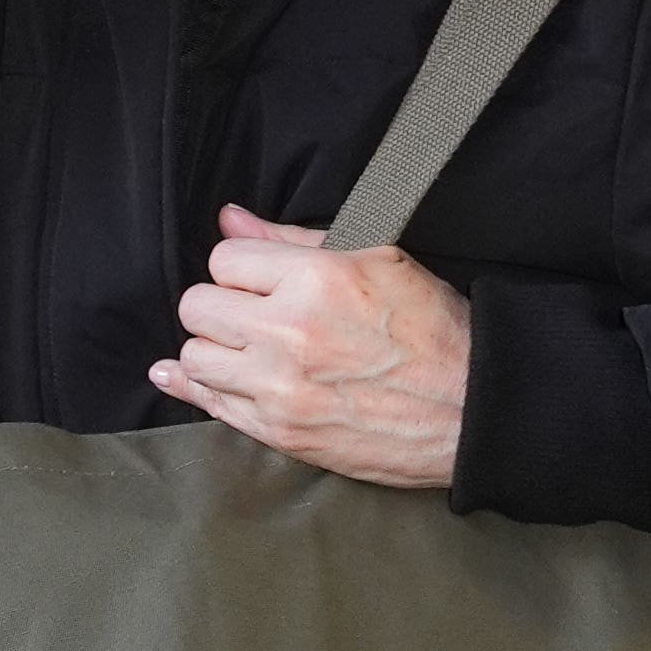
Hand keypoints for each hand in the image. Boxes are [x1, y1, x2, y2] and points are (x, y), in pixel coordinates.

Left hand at [150, 206, 470, 487]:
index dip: (244, 266)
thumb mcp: (377, 258)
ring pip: (195, 355)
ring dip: (213, 345)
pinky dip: (194, 387)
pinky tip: (180, 375)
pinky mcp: (281, 432)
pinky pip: (210, 404)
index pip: (226, 258)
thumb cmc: (432, 328)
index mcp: (316, 278)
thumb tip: (230, 218)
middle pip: (198, 305)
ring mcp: (281, 388)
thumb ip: (292, 238)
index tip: (261, 278)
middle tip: (250, 311)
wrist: (469, 410)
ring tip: (242, 345)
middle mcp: (290, 332)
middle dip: (220, 303)